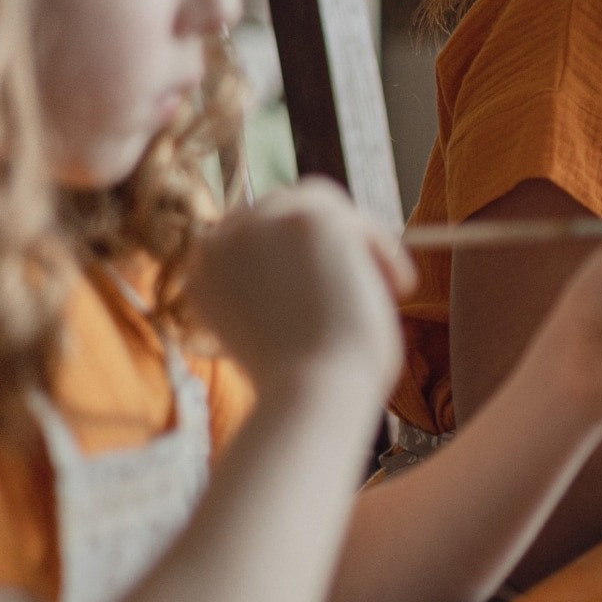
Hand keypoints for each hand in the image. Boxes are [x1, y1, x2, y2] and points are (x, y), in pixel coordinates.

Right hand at [187, 179, 415, 405]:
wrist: (310, 397)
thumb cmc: (304, 386)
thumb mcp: (269, 331)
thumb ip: (276, 291)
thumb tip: (322, 265)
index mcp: (203, 275)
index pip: (248, 236)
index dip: (292, 252)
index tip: (328, 281)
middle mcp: (218, 244)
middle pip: (279, 208)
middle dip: (323, 236)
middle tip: (361, 275)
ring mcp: (257, 225)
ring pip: (317, 204)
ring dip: (353, 240)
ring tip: (384, 286)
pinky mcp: (303, 218)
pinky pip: (355, 219)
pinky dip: (382, 251)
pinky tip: (398, 289)